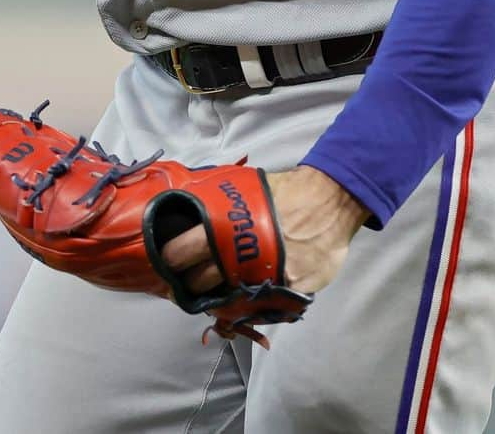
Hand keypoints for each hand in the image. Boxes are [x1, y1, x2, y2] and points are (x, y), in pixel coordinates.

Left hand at [161, 165, 368, 295]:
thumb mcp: (241, 188)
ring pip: (225, 300)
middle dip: (188, 282)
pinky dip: (247, 303)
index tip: (166, 262)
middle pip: (198, 282)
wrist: (328, 201)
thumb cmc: (281, 191)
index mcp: (224, 227)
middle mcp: (240, 257)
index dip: (171, 259)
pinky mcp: (285, 293)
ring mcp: (263, 278)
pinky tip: (242, 294)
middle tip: (185, 279)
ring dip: (215, 296)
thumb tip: (185, 210)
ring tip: (212, 288)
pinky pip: (257, 306)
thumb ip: (215, 204)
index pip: (181, 252)